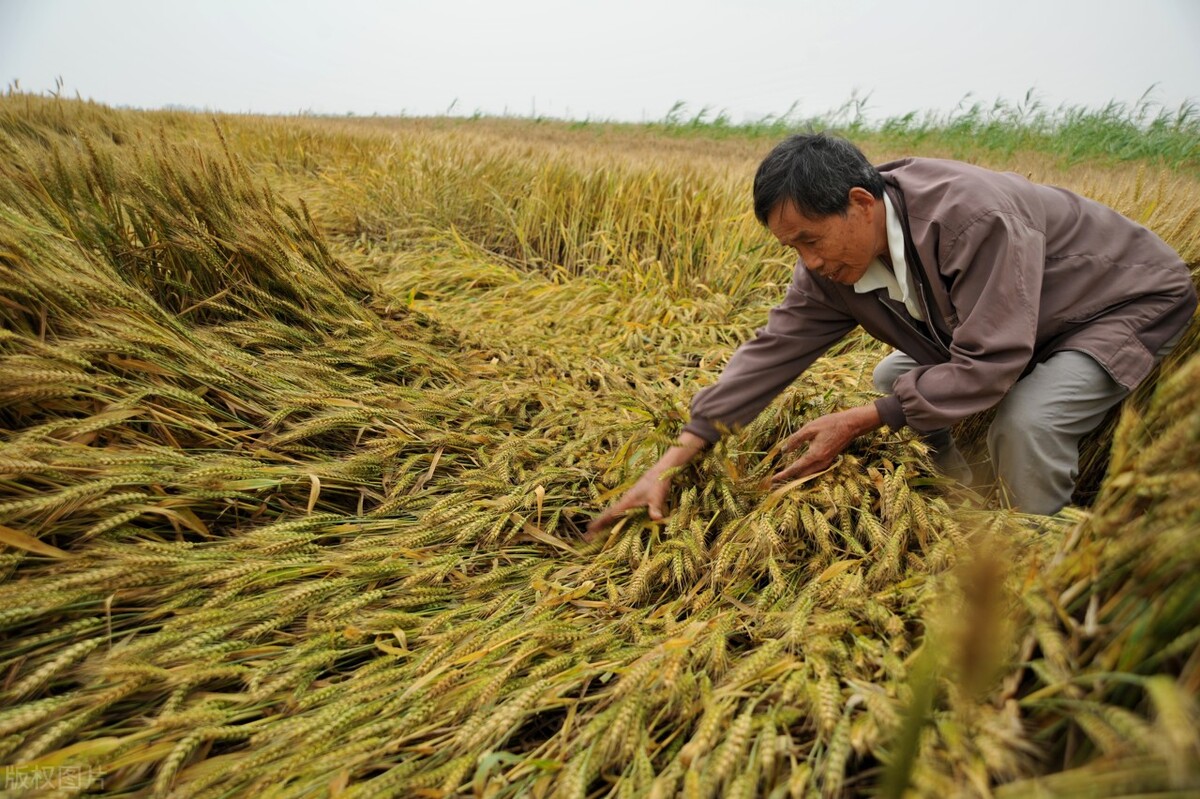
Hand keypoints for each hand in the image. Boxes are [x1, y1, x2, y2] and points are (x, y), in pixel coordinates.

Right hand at [586, 432, 706, 538]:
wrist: (661, 470)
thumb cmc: (658, 483)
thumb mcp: (658, 497)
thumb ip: (655, 508)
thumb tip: (657, 519)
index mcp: (627, 501)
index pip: (610, 514)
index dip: (600, 522)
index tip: (589, 530)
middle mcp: (625, 501)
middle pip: (608, 515)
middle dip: (598, 525)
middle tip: (587, 536)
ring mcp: (628, 500)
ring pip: (612, 513)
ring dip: (604, 522)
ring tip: (594, 531)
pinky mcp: (633, 499)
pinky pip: (619, 511)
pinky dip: (612, 518)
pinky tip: (613, 522)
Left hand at [771, 404, 881, 483]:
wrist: (851, 425)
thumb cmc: (830, 424)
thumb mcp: (809, 428)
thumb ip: (795, 440)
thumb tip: (784, 450)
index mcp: (814, 455)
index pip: (795, 469)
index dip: (783, 475)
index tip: (773, 480)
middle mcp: (821, 463)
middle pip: (801, 476)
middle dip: (787, 479)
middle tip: (774, 482)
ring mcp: (826, 463)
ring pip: (808, 475)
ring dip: (796, 477)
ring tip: (783, 478)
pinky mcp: (828, 461)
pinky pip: (814, 471)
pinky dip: (804, 472)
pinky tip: (797, 470)